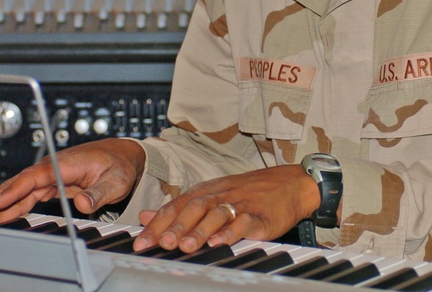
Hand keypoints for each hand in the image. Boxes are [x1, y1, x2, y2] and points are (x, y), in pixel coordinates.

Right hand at [0, 138, 144, 226]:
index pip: (34, 178)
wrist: (124, 156)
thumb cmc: (119, 164)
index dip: (14, 191)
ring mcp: (49, 177)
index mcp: (65, 163)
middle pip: (17, 185)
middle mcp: (52, 168)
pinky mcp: (50, 185)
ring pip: (17, 192)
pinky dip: (9, 207)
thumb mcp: (116, 180)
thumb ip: (99, 192)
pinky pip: (25, 197)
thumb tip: (82, 202)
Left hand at [132, 164, 319, 252]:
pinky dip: (232, 233)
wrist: (291, 184)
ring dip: (200, 231)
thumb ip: (178, 208)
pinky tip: (220, 242)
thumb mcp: (212, 195)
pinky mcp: (261, 215)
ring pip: (217, 214)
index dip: (158, 224)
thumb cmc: (249, 192)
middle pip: (194, 208)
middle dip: (176, 227)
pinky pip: (245, 222)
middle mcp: (220, 195)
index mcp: (206, 191)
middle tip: (161, 243)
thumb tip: (145, 216)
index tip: (141, 243)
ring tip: (186, 247)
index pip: (176, 206)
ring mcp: (241, 204)